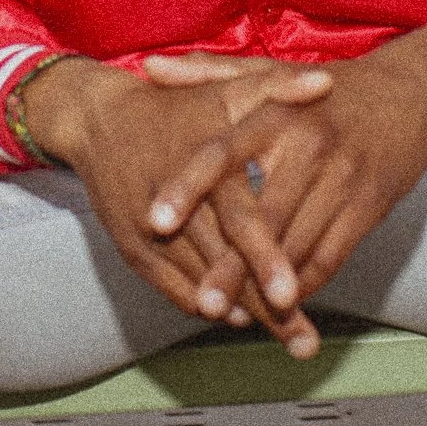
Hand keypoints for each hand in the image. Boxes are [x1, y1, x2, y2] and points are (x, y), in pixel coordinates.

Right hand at [20, 55, 331, 339]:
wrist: (98, 122)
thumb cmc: (173, 108)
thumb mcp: (224, 90)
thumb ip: (277, 87)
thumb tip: (328, 83)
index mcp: (200, 165)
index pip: (238, 220)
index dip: (267, 259)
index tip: (295, 295)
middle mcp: (170, 204)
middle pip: (222, 266)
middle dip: (265, 306)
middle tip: (304, 342)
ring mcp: (147, 233)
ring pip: (200, 286)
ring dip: (242, 312)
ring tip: (287, 337)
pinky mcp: (132, 251)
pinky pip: (173, 290)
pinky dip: (207, 305)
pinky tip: (239, 318)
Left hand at [146, 23, 426, 355]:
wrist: (408, 92)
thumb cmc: (327, 87)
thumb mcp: (271, 72)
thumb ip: (208, 75)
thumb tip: (150, 67)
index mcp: (275, 112)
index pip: (221, 152)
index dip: (187, 186)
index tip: (155, 221)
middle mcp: (309, 144)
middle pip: (262, 215)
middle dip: (232, 265)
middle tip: (203, 301)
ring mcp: (343, 176)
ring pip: (298, 243)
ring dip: (268, 286)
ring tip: (238, 317)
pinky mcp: (370, 204)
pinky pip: (332, 254)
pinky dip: (306, 281)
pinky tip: (283, 301)